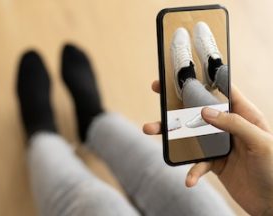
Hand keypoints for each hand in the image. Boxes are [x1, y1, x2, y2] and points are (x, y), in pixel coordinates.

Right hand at [143, 80, 272, 215]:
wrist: (272, 202)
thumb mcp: (261, 141)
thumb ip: (235, 124)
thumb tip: (205, 112)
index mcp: (243, 115)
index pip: (223, 91)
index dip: (205, 79)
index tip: (185, 72)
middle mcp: (228, 126)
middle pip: (199, 109)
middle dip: (177, 101)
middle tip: (158, 91)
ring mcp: (218, 144)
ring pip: (191, 135)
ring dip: (171, 134)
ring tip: (149, 129)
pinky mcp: (213, 162)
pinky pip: (197, 163)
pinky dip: (192, 170)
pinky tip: (189, 179)